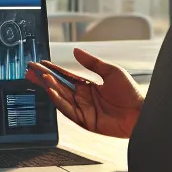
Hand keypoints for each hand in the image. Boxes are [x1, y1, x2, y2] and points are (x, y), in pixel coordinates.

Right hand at [26, 49, 142, 138]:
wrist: (141, 113)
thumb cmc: (130, 93)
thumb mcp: (111, 71)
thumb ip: (92, 63)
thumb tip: (76, 50)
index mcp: (88, 86)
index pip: (66, 76)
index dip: (53, 70)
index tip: (40, 63)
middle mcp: (83, 98)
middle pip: (59, 86)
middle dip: (44, 78)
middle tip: (30, 71)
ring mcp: (83, 109)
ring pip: (61, 97)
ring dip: (49, 87)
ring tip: (40, 78)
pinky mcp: (85, 121)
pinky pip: (68, 110)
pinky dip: (58, 101)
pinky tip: (51, 91)